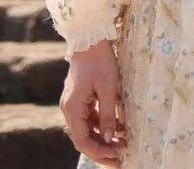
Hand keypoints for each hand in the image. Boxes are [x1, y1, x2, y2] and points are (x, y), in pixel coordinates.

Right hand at [60, 40, 125, 164]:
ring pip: (87, 129)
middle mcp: (69, 109)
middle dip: (102, 150)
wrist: (90, 38)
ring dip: (103, 139)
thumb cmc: (100, 60)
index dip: (98, 152)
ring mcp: (74, 104)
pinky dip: (102, 126)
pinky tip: (119, 129)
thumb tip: (108, 138)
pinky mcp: (80, 98)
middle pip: (83, 138)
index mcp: (72, 108)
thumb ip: (108, 114)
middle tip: (121, 157)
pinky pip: (90, 119)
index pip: (82, 140)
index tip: (116, 155)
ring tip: (124, 144)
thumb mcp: (108, 88)